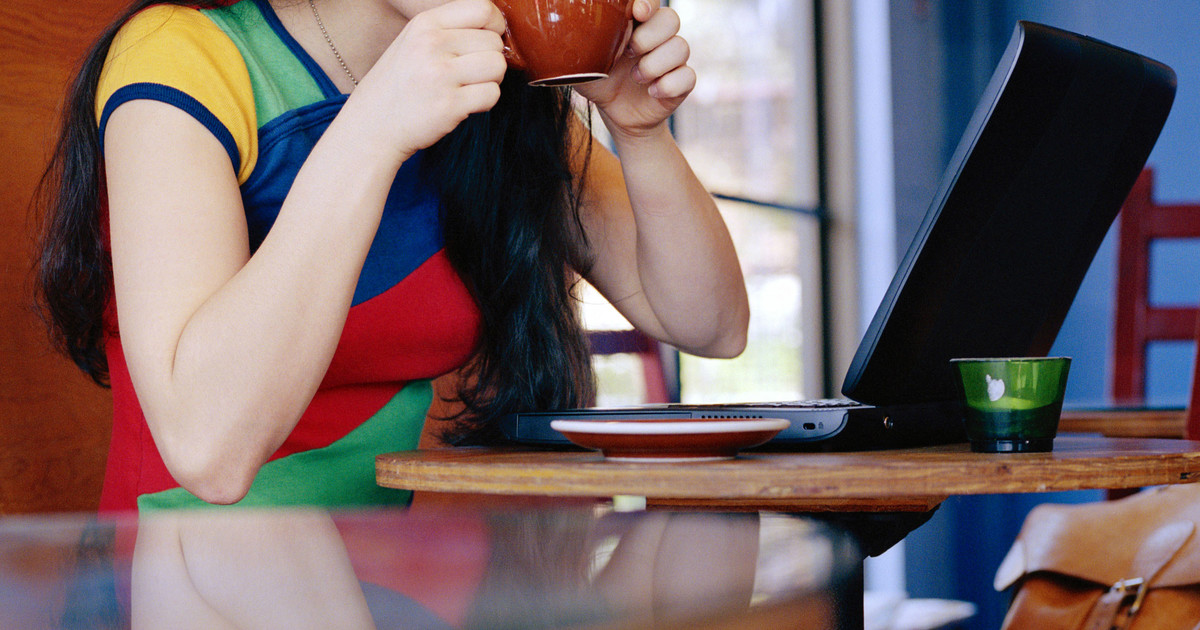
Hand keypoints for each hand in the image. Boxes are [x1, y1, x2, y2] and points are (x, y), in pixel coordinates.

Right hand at [353, 0, 507, 161]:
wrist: (372, 126)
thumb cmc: (399, 85)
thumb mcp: (414, 42)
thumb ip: (450, 30)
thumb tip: (499, 29)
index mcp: (425, 24)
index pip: (482, 8)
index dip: (495, 26)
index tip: (486, 42)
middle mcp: (431, 44)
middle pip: (494, 42)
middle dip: (490, 59)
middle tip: (470, 75)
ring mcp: (440, 75)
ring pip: (497, 66)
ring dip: (491, 80)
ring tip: (468, 88)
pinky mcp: (449, 105)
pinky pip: (492, 94)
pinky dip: (485, 102)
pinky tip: (464, 105)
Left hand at [574, 0, 695, 138]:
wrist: (615, 113)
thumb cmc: (598, 79)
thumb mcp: (580, 60)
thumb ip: (573, 41)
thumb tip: (553, 26)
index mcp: (636, 24)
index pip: (651, 2)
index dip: (648, 2)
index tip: (637, 12)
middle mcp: (658, 37)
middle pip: (671, 19)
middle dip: (649, 36)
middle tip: (629, 52)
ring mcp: (672, 59)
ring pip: (681, 47)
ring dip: (655, 64)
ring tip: (636, 77)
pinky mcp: (681, 82)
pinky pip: (687, 77)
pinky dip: (668, 84)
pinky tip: (652, 92)